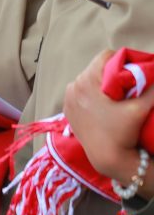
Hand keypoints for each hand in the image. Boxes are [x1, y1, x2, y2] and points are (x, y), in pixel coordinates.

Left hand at [65, 49, 153, 183]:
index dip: (123, 61)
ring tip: (117, 97)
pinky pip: (81, 93)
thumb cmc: (122, 132)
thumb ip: (151, 89)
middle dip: (113, 74)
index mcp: (87, 81)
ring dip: (103, 84)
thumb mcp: (140, 108)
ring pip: (88, 81)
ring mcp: (68, 98)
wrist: (107, 158)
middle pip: (96, 69)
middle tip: (129, 85)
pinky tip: (105, 105)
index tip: (134, 71)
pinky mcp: (68, 109)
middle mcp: (73, 86)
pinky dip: (92, 95)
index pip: (106, 57)